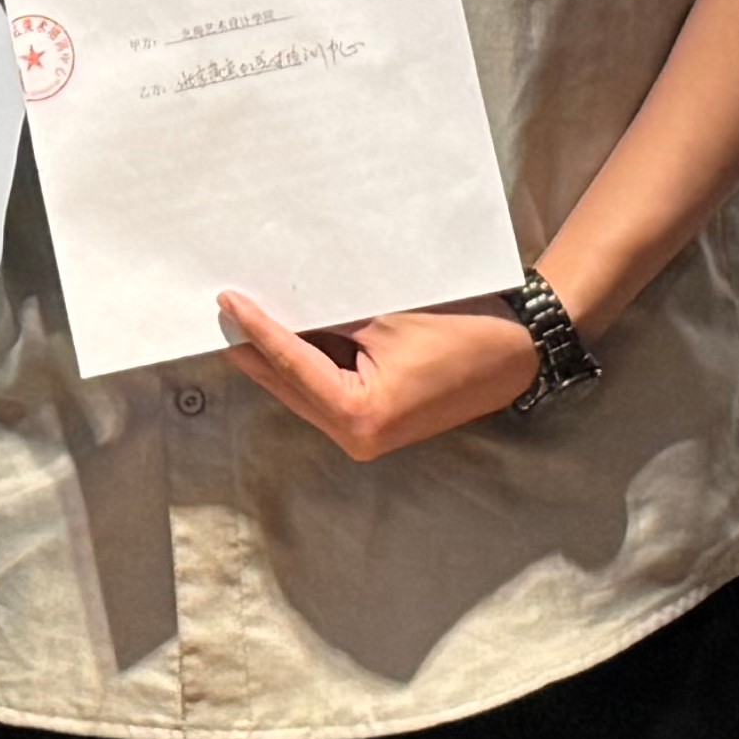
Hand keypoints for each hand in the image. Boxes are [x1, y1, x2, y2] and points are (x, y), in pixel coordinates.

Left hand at [216, 289, 542, 462]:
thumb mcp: (385, 321)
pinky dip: (307, 365)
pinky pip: (327, 391)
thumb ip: (330, 323)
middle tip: (225, 312)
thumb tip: (285, 311)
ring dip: (278, 358)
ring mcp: (365, 436)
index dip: (257, 330)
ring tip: (245, 321)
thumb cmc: (457, 335)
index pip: (291, 364)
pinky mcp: (375, 424)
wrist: (513, 356)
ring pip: (304, 391)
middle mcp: (356, 436)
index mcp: (357, 416)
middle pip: (289, 385)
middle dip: (257, 348)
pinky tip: (289, 336)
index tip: (228, 302)